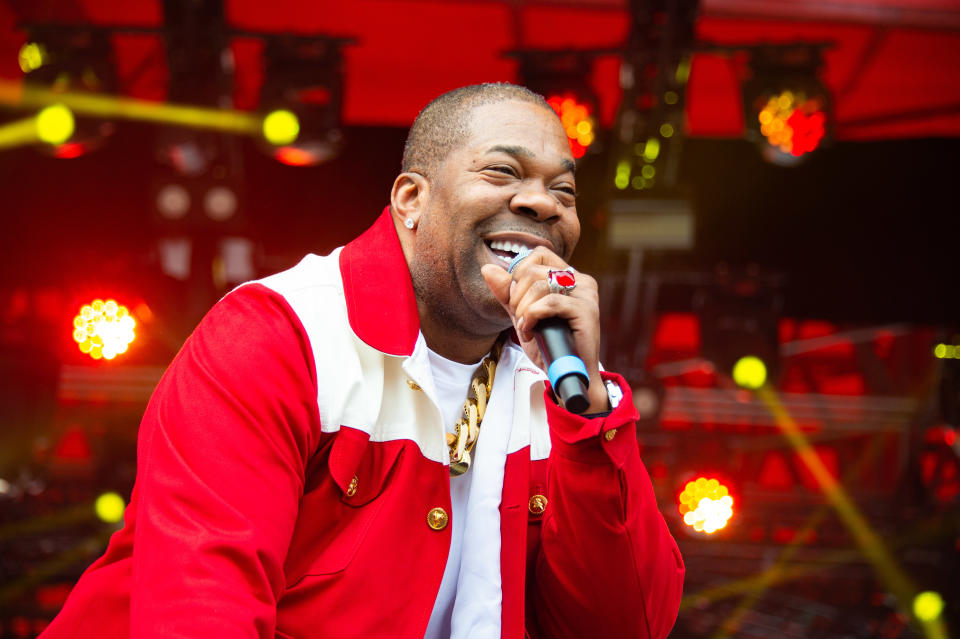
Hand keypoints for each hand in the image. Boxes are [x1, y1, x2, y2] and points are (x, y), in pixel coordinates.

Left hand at [481, 248, 608, 413]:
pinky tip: (530, 329)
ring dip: (523, 309)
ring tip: (526, 327)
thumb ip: (506, 293)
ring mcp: (586, 294)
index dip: (518, 273)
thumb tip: (487, 268)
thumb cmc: (549, 347)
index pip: (537, 254)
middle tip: (519, 318)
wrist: (566, 376)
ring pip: (540, 284)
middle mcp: (580, 280)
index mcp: (568, 277)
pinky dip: (532, 315)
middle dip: (516, 296)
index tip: (517, 300)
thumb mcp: (522, 316)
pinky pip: (550, 302)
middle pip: (533, 269)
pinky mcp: (586, 310)